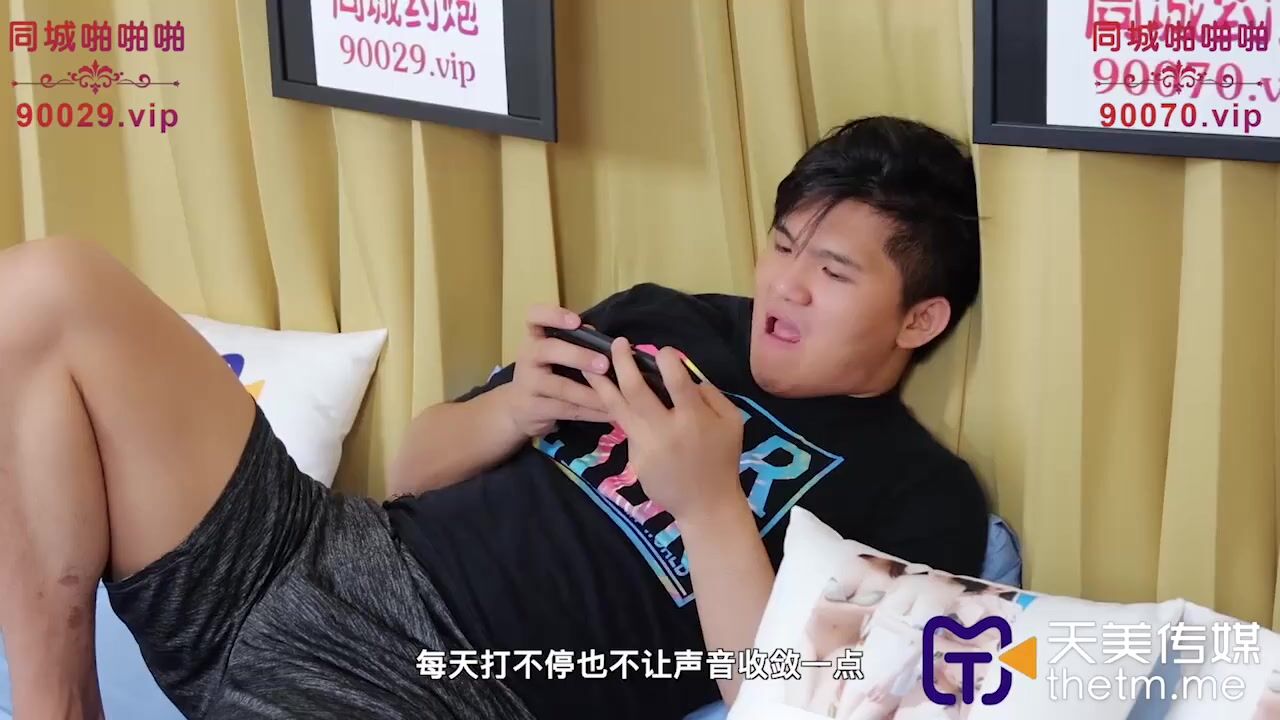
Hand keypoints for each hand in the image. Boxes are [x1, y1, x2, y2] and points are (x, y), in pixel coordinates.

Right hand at [504, 304, 611, 437]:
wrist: (516, 409)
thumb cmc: (544, 373)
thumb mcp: (553, 354)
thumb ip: (574, 342)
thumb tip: (600, 337)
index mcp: (535, 337)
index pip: (535, 317)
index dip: (554, 315)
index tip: (576, 322)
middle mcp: (528, 357)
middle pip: (549, 350)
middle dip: (578, 356)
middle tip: (604, 364)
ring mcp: (529, 384)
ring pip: (561, 387)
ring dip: (590, 392)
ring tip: (614, 396)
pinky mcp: (535, 408)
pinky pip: (567, 410)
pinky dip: (592, 413)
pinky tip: (611, 414)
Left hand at [586, 338, 743, 520]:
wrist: (706, 504)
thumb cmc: (723, 459)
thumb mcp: (732, 422)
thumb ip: (712, 395)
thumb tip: (687, 376)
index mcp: (694, 417)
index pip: (676, 380)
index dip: (666, 359)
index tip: (661, 351)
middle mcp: (666, 429)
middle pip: (636, 388)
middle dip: (623, 361)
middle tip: (617, 344)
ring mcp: (646, 444)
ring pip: (617, 407)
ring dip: (601, 384)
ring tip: (589, 365)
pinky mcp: (635, 458)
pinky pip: (626, 428)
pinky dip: (616, 411)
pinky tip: (605, 397)